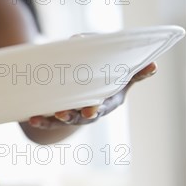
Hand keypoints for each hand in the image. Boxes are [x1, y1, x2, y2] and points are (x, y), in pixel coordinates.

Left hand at [28, 62, 157, 128]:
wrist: (89, 90)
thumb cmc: (109, 77)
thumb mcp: (123, 74)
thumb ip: (135, 71)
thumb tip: (154, 65)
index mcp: (107, 101)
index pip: (102, 106)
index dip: (95, 108)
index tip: (89, 109)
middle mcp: (90, 111)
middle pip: (82, 116)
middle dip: (73, 116)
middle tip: (63, 114)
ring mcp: (74, 114)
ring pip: (64, 120)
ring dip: (54, 119)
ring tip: (42, 116)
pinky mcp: (58, 115)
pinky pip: (49, 120)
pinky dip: (41, 120)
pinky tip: (31, 118)